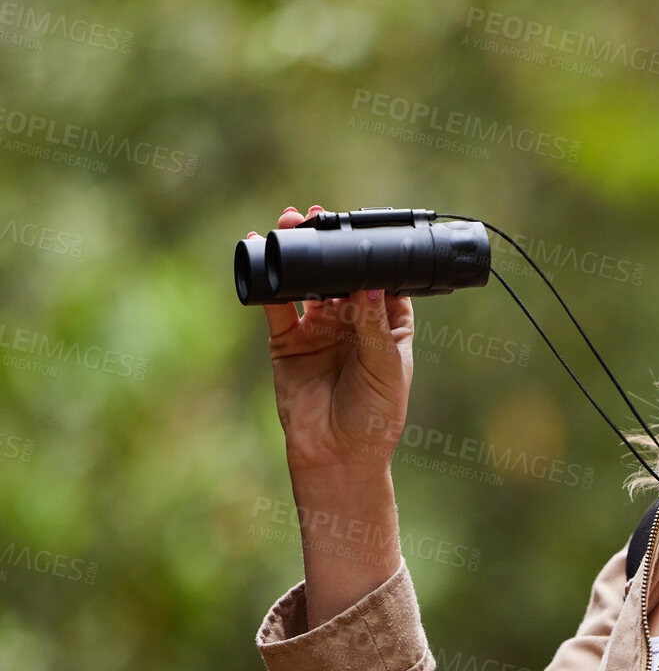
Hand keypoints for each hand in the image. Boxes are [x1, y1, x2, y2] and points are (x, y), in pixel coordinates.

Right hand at [251, 205, 415, 479]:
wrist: (338, 455)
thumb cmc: (375, 416)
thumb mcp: (384, 367)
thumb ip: (373, 325)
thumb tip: (368, 284)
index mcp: (387, 323)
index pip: (380, 277)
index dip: (371, 252)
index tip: (360, 227)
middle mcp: (352, 321)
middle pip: (340, 272)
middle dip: (329, 245)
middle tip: (315, 216)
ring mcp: (319, 329)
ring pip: (307, 282)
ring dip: (298, 254)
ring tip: (287, 224)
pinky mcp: (288, 342)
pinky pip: (276, 305)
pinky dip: (268, 283)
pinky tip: (260, 257)